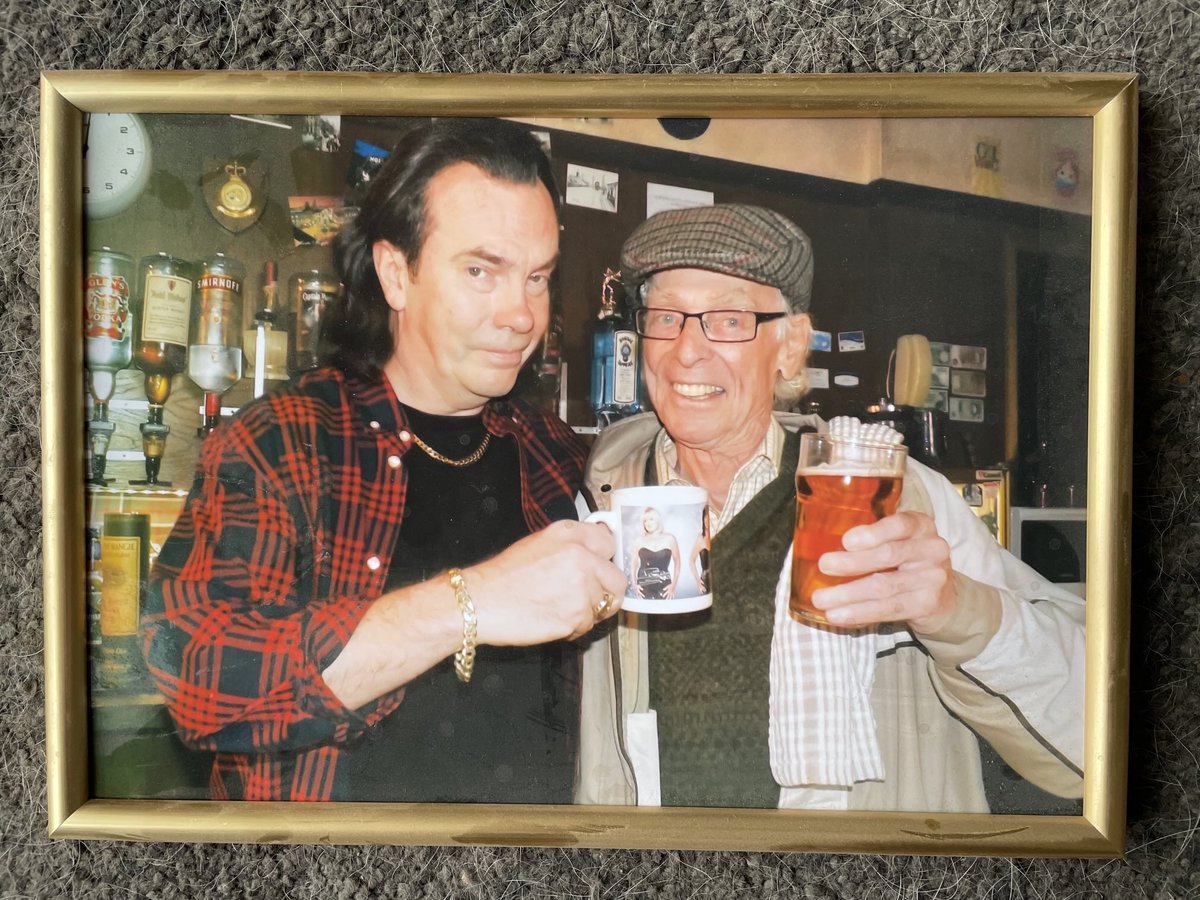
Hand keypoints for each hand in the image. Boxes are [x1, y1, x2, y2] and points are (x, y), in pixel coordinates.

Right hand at [466, 520, 626, 644]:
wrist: (480, 601)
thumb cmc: (503, 576)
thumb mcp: (539, 543)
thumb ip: (571, 546)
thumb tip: (594, 555)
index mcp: (570, 534)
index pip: (609, 544)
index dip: (606, 560)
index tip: (602, 570)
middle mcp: (580, 556)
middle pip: (617, 580)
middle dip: (607, 593)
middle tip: (591, 599)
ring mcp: (581, 587)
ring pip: (602, 606)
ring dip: (586, 612)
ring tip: (558, 608)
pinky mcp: (576, 615)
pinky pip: (587, 625)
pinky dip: (573, 627)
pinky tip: (552, 618)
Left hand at [809, 511, 956, 632]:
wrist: (944, 599)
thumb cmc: (908, 563)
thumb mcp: (899, 541)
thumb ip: (872, 539)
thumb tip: (823, 545)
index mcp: (920, 526)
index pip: (899, 524)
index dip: (873, 533)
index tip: (846, 541)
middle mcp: (932, 549)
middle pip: (888, 555)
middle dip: (852, 562)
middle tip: (824, 566)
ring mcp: (932, 578)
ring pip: (884, 586)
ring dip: (848, 594)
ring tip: (821, 600)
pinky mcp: (927, 605)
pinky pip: (888, 609)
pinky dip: (860, 613)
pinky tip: (839, 615)